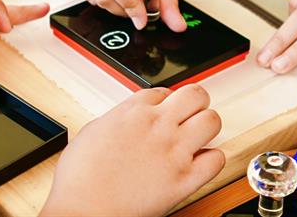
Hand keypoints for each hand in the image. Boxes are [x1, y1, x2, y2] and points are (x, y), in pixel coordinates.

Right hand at [41, 84, 224, 216]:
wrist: (82, 209)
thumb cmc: (80, 178)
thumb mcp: (94, 130)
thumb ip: (118, 118)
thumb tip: (128, 118)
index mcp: (134, 111)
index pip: (165, 90)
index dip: (167, 102)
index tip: (165, 112)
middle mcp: (158, 125)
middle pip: (196, 95)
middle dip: (196, 103)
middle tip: (191, 116)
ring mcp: (173, 151)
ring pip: (212, 121)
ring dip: (207, 126)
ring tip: (198, 137)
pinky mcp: (184, 179)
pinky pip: (216, 159)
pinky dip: (212, 159)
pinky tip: (200, 163)